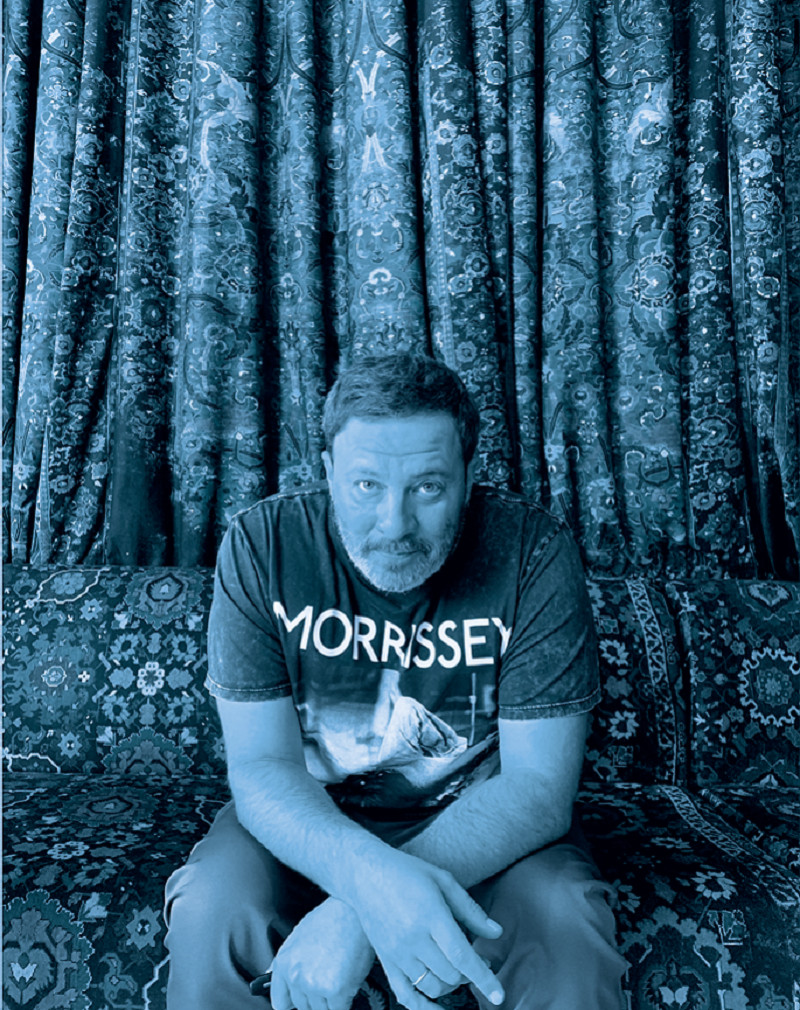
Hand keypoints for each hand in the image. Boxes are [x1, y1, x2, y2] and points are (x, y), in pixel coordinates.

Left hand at [269, 898, 374, 1009]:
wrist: (354, 910)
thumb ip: (287, 964)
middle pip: (303, 1007)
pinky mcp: (336, 990)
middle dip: (316, 997)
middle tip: (327, 978)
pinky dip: (344, 1002)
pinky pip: (338, 1009)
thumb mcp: (299, 937)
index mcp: (283, 963)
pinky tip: (347, 983)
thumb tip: (274, 982)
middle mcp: (296, 976)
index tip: (300, 1001)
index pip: (280, 1002)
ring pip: (321, 1009)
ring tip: (339, 974)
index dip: (293, 1002)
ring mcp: (315, 984)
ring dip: (331, 999)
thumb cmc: (330, 919)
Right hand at [349, 849, 504, 1009]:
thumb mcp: (443, 880)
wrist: (364, 874)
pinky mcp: (386, 961)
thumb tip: (496, 933)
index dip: (483, 977)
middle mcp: (413, 939)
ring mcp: (397, 953)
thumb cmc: (407, 872)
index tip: (499, 995)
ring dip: (451, 984)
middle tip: (474, 958)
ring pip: (433, 987)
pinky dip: (424, 1007)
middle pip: (451, 975)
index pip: (462, 956)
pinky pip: (406, 995)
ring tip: (455, 968)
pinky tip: (438, 1008)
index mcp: (431, 916)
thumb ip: (470, 910)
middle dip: (469, 973)